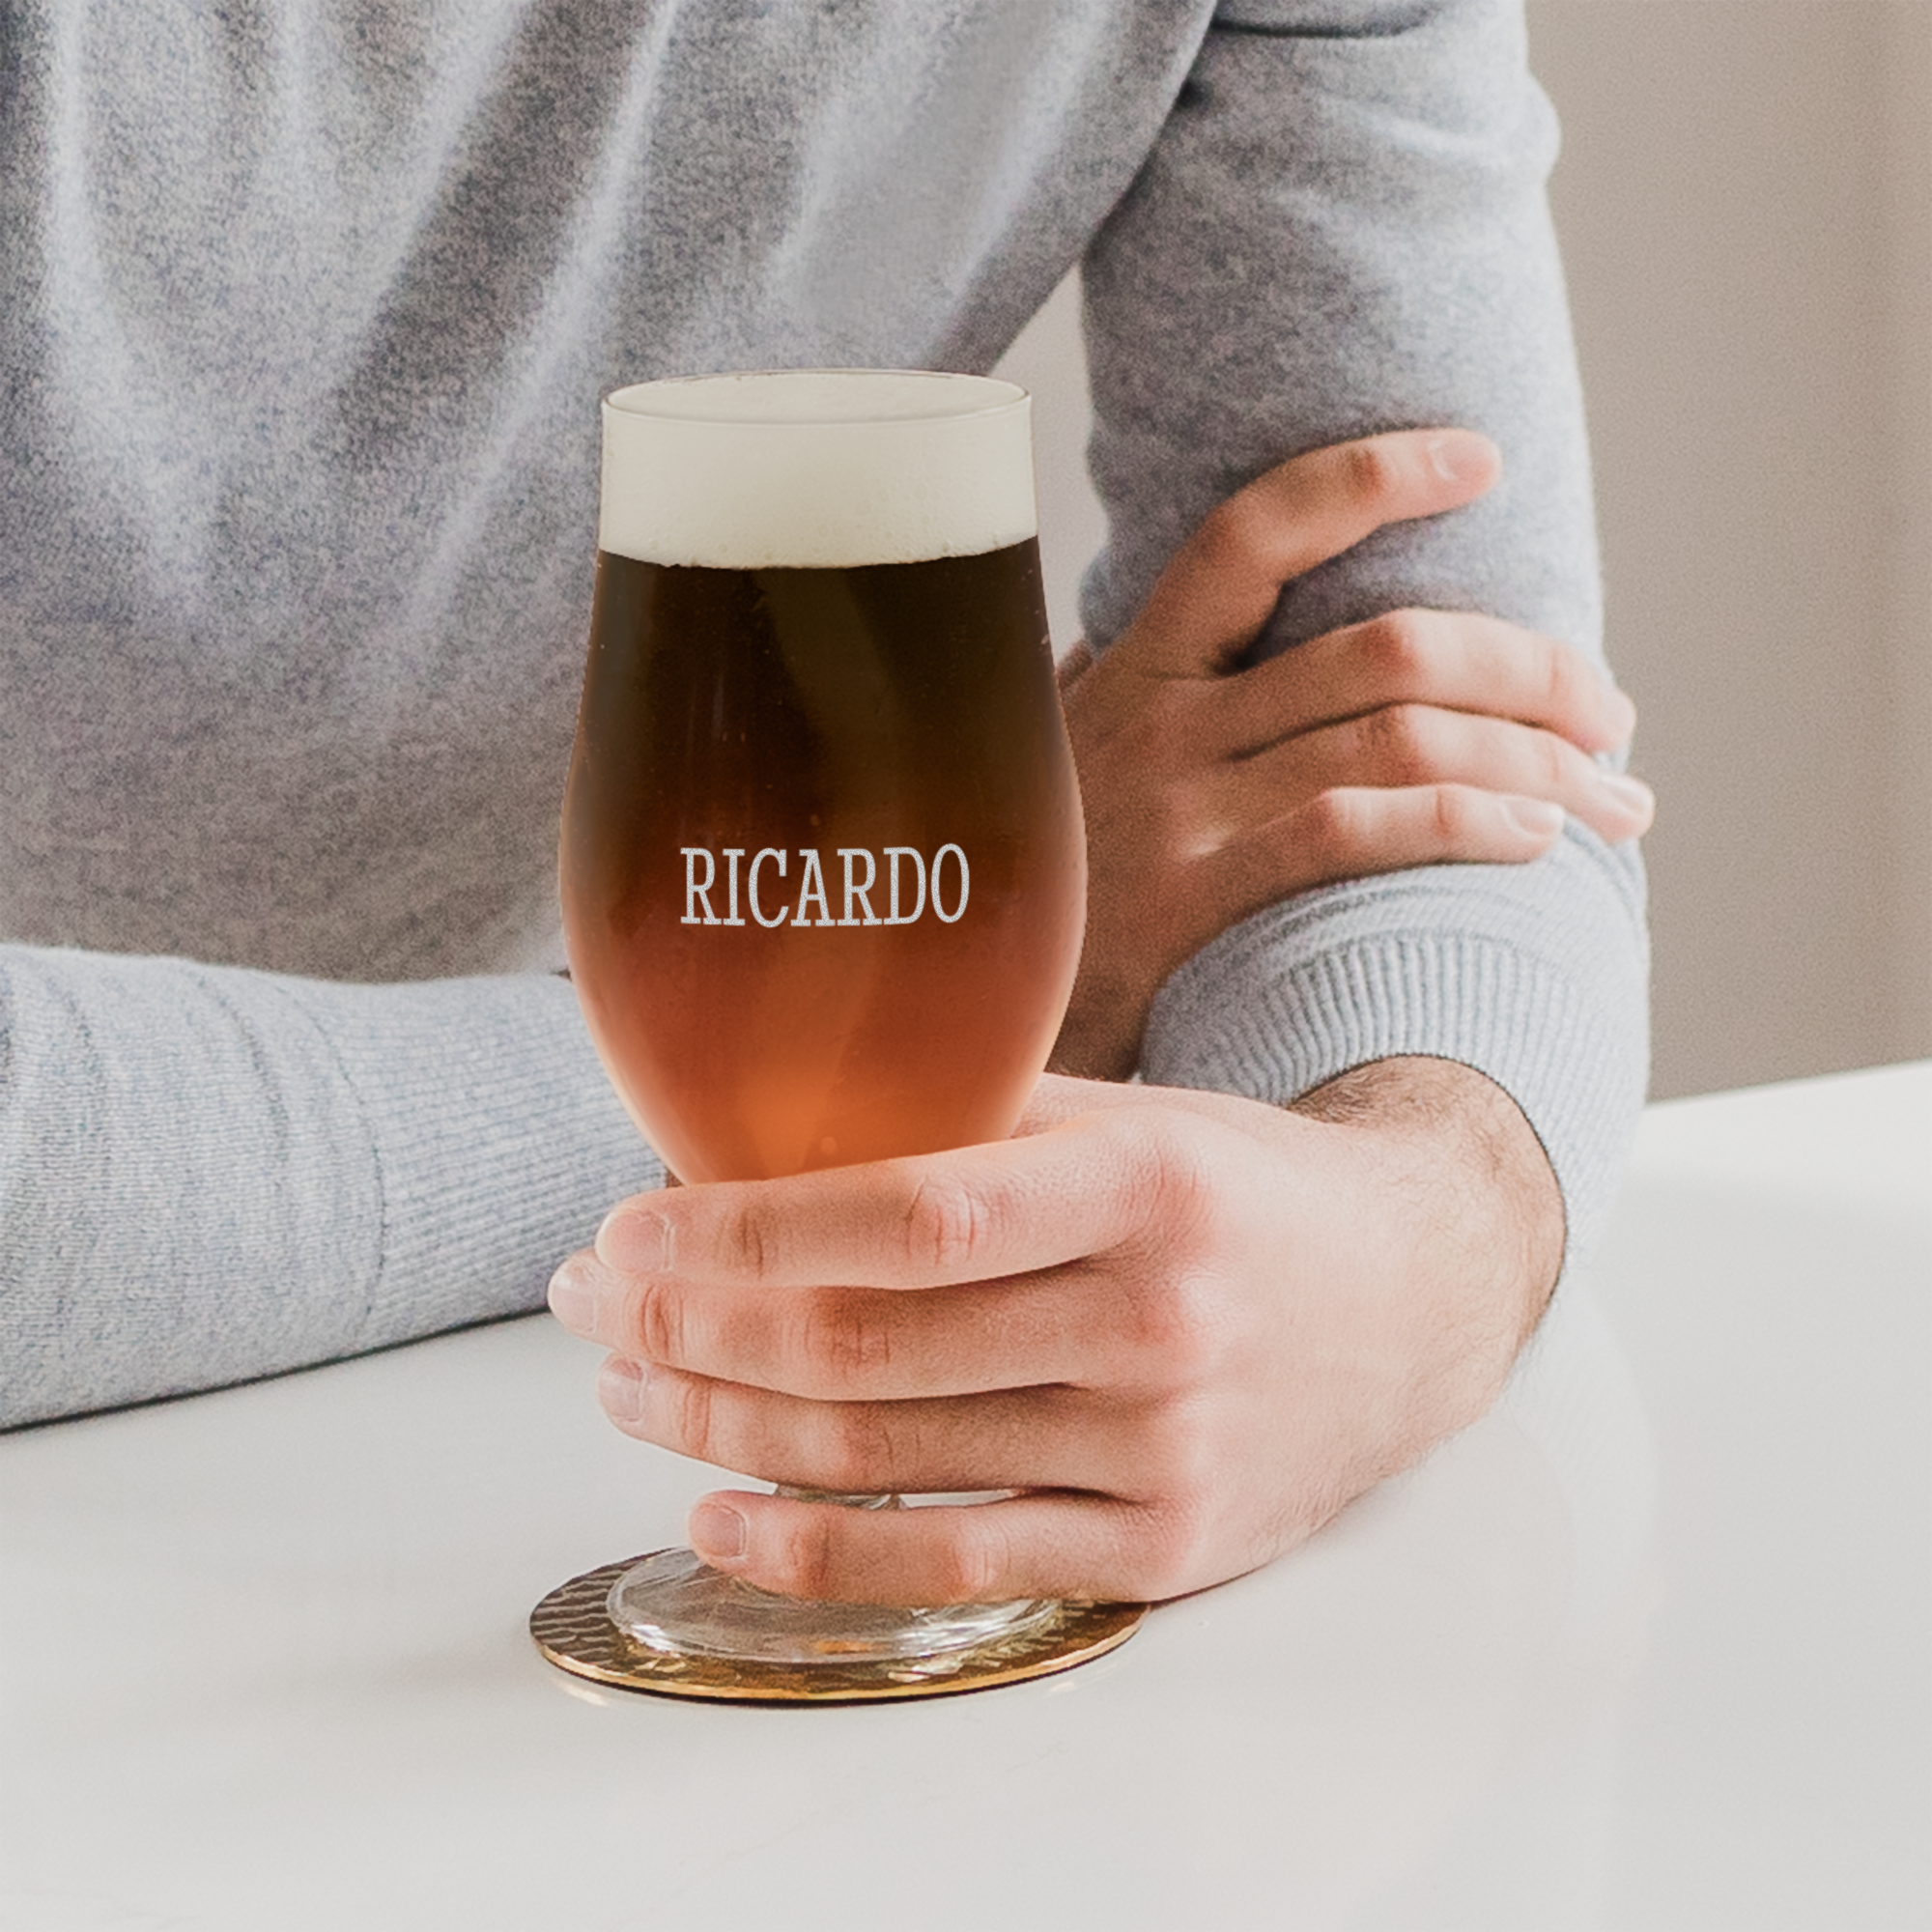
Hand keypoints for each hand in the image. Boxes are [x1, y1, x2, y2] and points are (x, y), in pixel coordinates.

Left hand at [546, 1056, 1560, 1604]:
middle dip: (695, 1328)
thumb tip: (769, 1134)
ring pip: (889, 1457)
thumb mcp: (1136, 1120)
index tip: (630, 1227)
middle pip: (871, 1346)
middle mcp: (1157, 1320)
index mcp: (1146, 1185)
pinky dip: (815, 1554)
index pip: (910, 1213)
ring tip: (635, 1392)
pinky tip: (719, 1517)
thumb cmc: (1244, 1196)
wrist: (1416, 1301)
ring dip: (724, 1428)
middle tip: (596, 1309)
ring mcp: (1162, 1450)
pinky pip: (956, 1564)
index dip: (747, 1227)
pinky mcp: (1163, 1547)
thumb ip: (976, 1121)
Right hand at [1055, 429, 1652, 1078]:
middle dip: (1532, 668)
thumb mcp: (1051, 761)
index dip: (1372, 476)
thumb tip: (1147, 630)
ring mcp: (1179, 810)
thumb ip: (1110, 690)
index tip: (1480, 460)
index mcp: (1136, 667)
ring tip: (1613, 795)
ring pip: (1400, 740)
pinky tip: (1534, 839)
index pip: (1256, 530)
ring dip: (1538, 761)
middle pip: (1386, 647)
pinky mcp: (1193, 900)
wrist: (955, 1017)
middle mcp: (1161, 720)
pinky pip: (1358, 832)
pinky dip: (1468, 825)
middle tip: (1612, 712)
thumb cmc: (1026, 887)